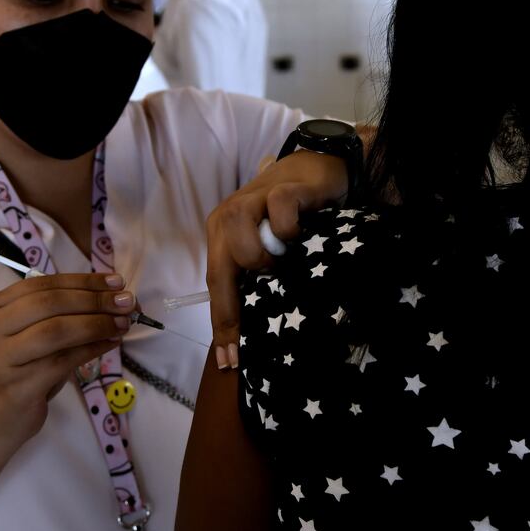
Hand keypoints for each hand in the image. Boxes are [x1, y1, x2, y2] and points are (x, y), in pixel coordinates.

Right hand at [0, 272, 134, 448]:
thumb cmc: (19, 369)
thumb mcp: (30, 334)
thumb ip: (61, 313)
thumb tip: (113, 296)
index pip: (43, 284)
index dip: (84, 281)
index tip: (117, 282)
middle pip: (50, 304)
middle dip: (94, 300)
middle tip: (127, 302)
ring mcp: (1, 358)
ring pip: (56, 331)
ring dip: (96, 324)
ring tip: (123, 323)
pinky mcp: (18, 386)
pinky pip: (63, 361)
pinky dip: (92, 349)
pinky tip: (111, 343)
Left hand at [205, 150, 347, 369]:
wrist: (315, 168)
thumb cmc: (290, 215)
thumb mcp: (267, 246)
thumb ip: (256, 278)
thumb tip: (253, 331)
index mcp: (221, 235)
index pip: (214, 285)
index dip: (221, 326)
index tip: (228, 362)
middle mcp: (228, 218)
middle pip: (218, 272)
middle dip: (231, 314)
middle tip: (247, 346)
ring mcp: (251, 201)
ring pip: (239, 244)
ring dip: (260, 262)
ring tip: (280, 264)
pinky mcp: (281, 190)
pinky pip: (279, 215)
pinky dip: (289, 232)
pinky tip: (299, 234)